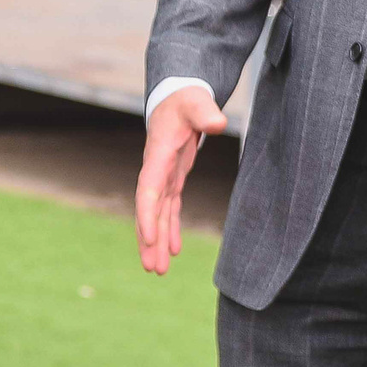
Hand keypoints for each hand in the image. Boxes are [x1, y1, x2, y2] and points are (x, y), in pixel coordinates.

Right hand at [135, 83, 227, 275]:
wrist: (176, 95)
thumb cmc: (185, 98)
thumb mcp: (195, 101)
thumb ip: (205, 112)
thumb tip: (219, 124)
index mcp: (158, 155)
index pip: (148, 190)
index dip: (147, 215)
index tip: (151, 239)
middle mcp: (156, 170)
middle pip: (150, 210)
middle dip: (150, 240)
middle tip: (152, 268)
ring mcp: (163, 176)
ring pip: (157, 214)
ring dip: (157, 241)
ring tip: (157, 270)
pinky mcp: (173, 178)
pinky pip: (169, 209)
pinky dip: (170, 229)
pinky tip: (173, 250)